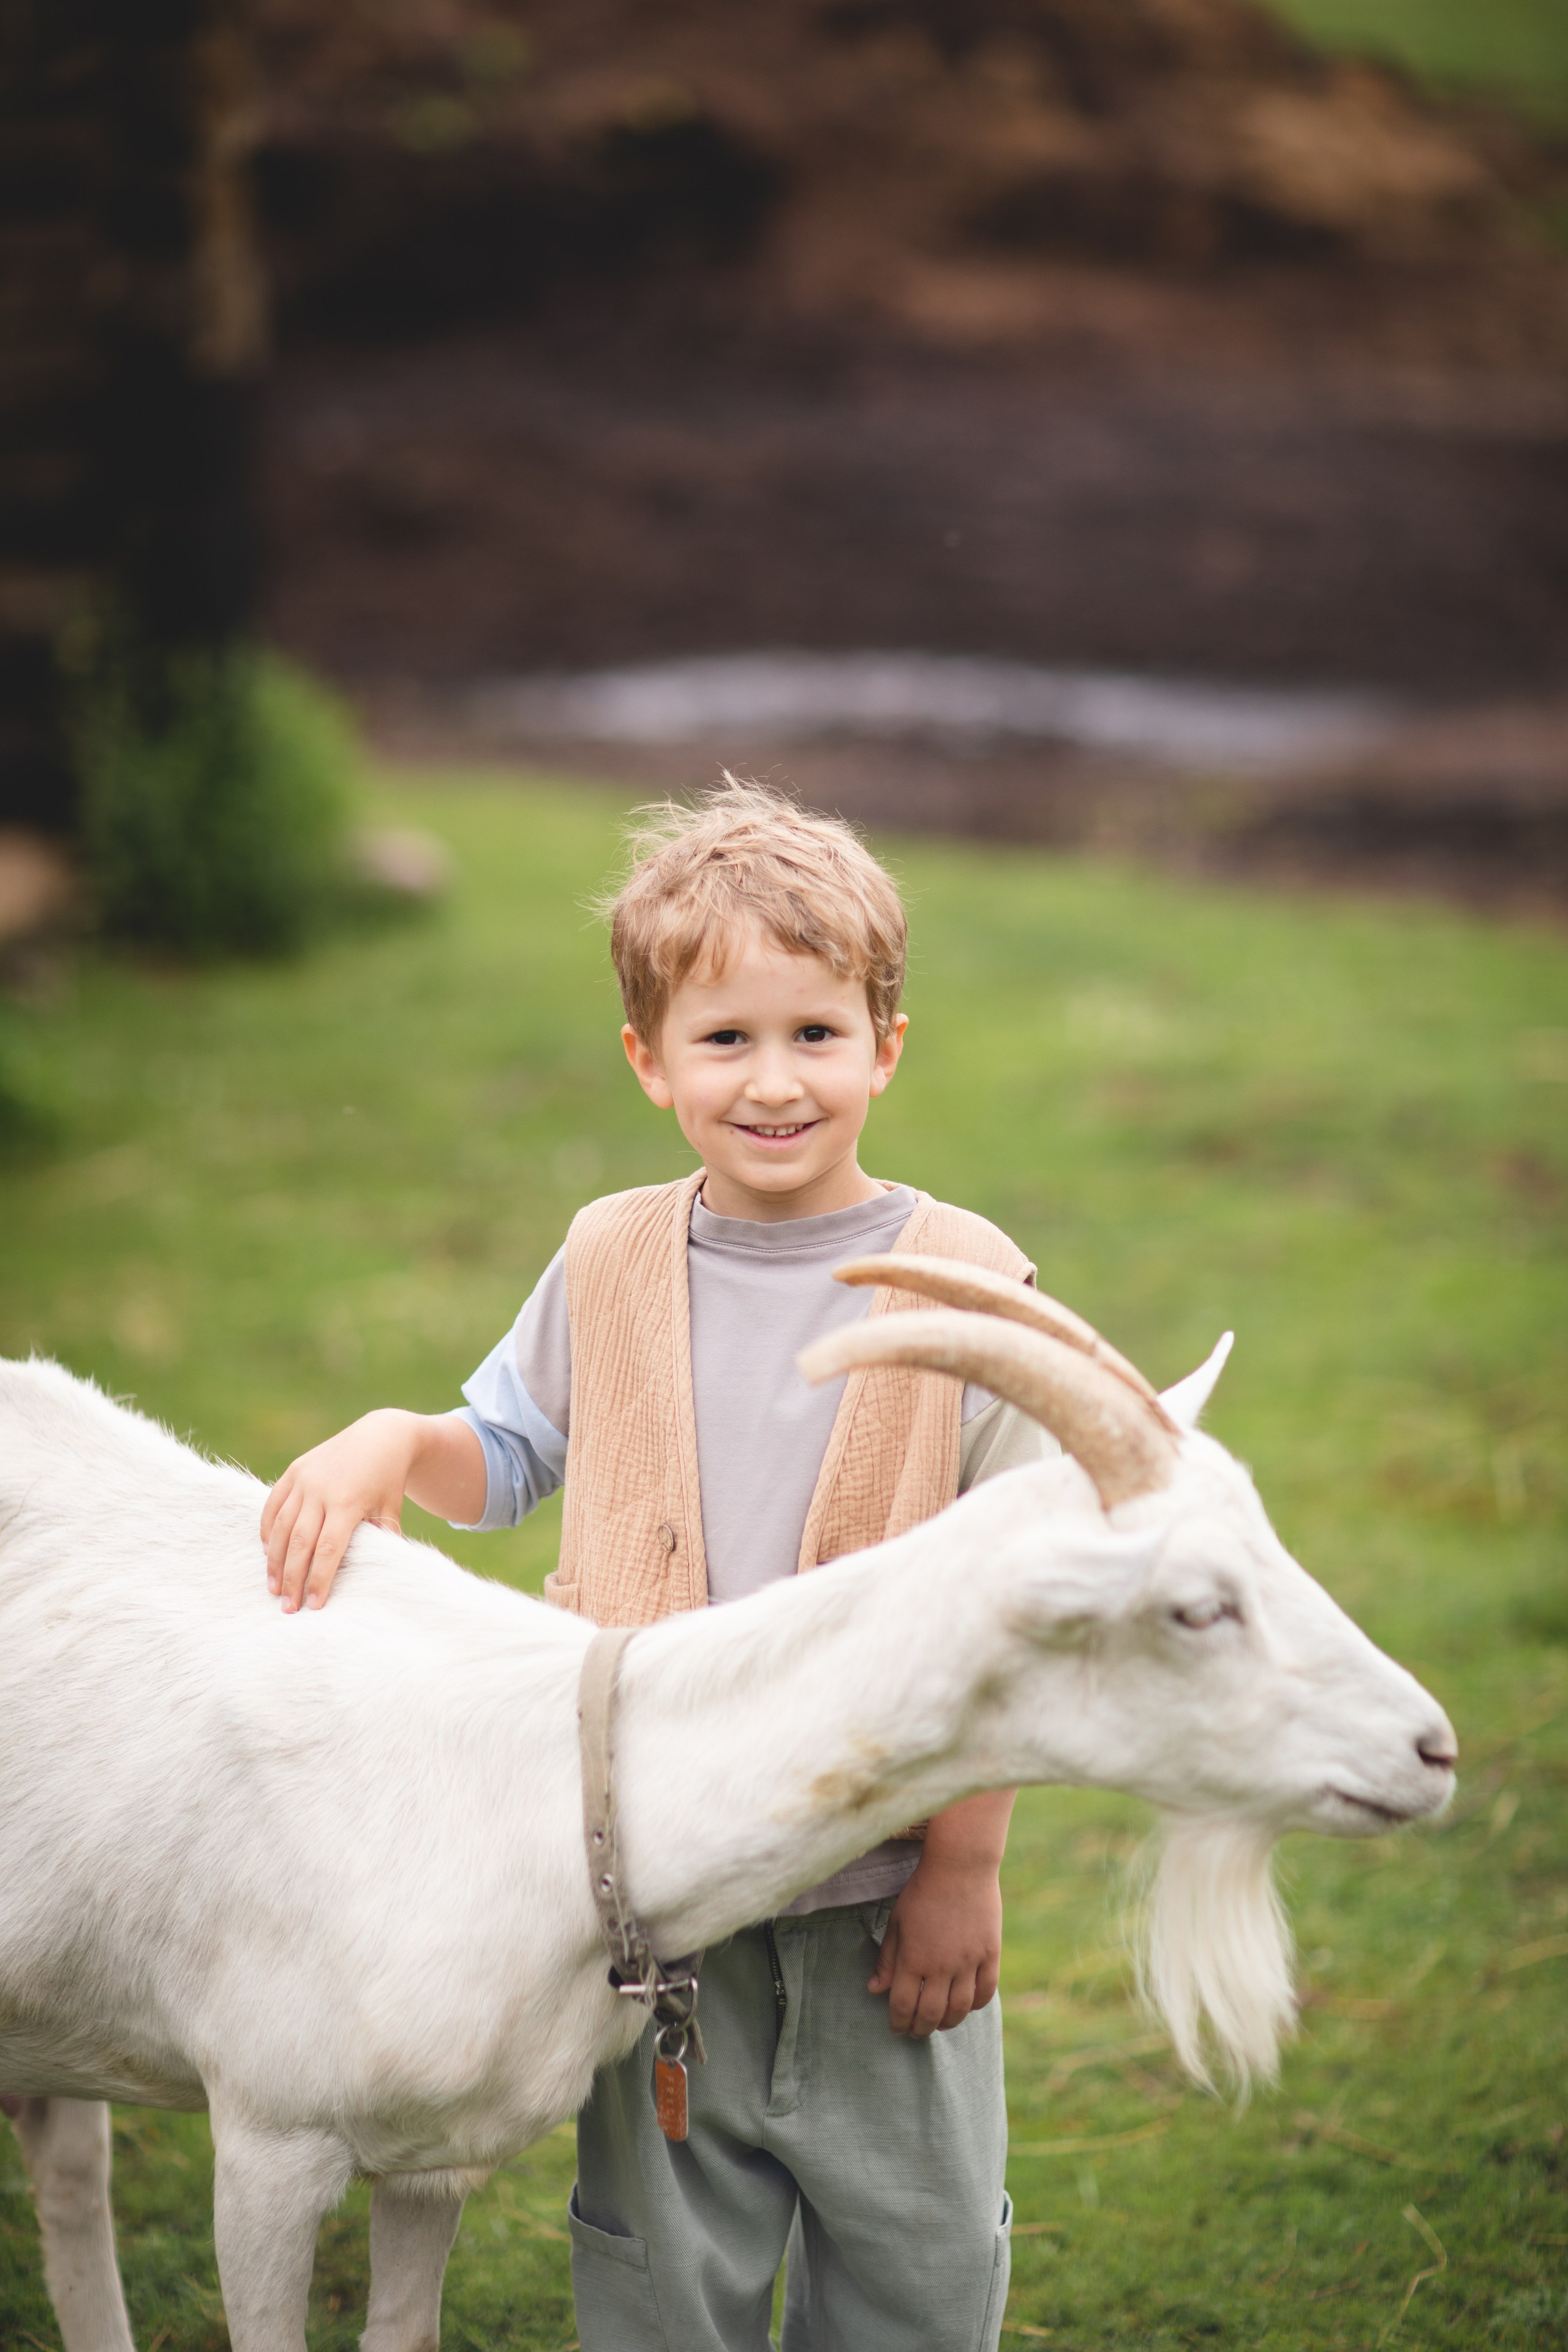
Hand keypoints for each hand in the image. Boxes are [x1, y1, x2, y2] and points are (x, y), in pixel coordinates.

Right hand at [260, 1410, 423, 1613]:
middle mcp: (321, 1490)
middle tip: (288, 1607)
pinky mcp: (295, 1470)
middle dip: (292, 1578)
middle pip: (300, 1542)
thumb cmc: (389, 1479)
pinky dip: (267, 1528)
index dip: (319, 1578)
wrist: (381, 1435)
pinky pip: (273, 1503)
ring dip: (274, 1559)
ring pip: (281, 1525)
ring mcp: (305, 1479)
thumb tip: (378, 1574)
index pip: (328, 1549)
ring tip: (273, 1587)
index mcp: (348, 1502)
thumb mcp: (391, 1508)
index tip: (314, 1605)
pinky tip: (266, 1552)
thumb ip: (383, 1538)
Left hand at [868, 1851, 1002, 2036]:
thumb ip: (888, 1959)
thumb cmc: (923, 1891)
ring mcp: (969, 1961)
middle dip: (921, 2028)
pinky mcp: (990, 1954)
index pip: (904, 2005)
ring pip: (960, 2009)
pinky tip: (966, 2006)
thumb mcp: (897, 1922)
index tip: (896, 2027)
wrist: (961, 1866)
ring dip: (948, 2022)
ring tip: (940, 2023)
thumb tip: (874, 1990)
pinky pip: (986, 1991)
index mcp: (914, 1958)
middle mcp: (942, 1965)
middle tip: (916, 2031)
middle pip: (931, 2014)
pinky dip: (975, 2005)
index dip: (898, 2022)